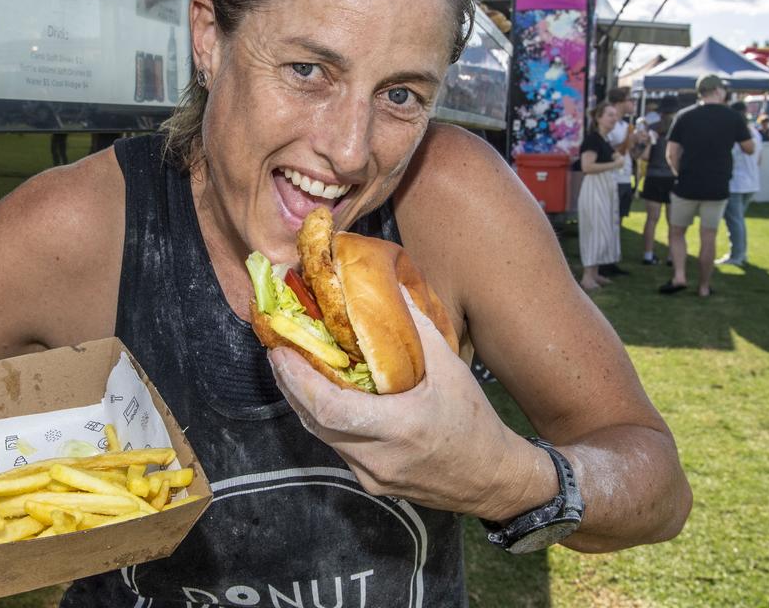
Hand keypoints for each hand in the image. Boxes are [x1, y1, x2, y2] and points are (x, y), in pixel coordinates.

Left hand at [269, 287, 541, 518]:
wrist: (491, 478)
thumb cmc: (472, 420)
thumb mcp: (450, 367)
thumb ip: (417, 326)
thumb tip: (389, 286)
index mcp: (401, 427)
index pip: (331, 409)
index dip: (299, 381)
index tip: (280, 352)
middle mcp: (379, 457)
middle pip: (316, 422)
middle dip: (291, 385)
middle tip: (277, 350)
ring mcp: (372, 475)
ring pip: (322, 436)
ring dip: (302, 402)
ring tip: (290, 367)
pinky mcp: (371, 482)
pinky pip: (336, 446)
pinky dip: (322, 418)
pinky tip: (318, 394)